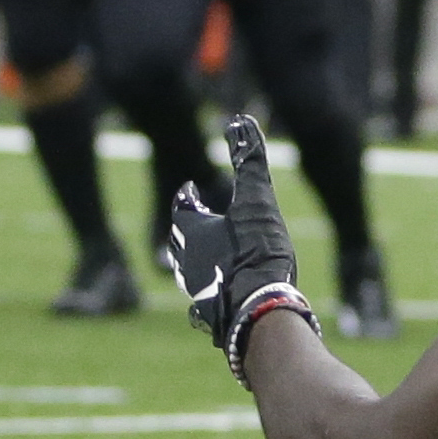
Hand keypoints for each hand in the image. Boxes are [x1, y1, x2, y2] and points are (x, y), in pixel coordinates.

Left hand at [162, 114, 310, 383]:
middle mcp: (187, 261)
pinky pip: (202, 302)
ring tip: (204, 258)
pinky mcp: (211, 317)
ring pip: (186, 272)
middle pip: (177, 239)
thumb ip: (250, 161)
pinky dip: (208, 292)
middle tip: (192, 221)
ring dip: (193, 261)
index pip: (182, 206)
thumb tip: (240, 122)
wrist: (260, 310)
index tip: (190, 188)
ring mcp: (197, 292)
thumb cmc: (256, 251)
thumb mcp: (257, 200)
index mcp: (193, 231)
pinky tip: (218, 297)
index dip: (188, 196)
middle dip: (184, 228)